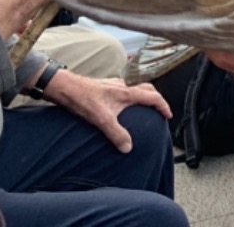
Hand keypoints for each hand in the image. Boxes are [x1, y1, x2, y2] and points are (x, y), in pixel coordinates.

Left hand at [41, 71, 171, 152]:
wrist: (66, 87)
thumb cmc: (84, 100)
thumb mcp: (102, 120)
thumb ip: (116, 134)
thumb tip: (129, 148)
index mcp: (127, 93)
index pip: (153, 97)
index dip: (163, 106)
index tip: (168, 115)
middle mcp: (123, 86)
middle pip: (146, 89)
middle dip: (155, 98)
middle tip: (157, 110)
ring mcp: (113, 84)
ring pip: (133, 88)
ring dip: (140, 96)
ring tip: (138, 109)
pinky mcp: (103, 86)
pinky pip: (121, 89)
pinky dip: (126, 96)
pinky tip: (116, 105)